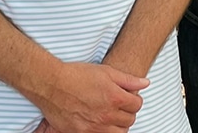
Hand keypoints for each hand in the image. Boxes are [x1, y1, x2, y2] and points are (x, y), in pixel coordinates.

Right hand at [30, 61, 148, 132]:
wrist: (51, 84)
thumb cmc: (77, 75)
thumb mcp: (106, 71)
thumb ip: (128, 79)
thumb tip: (145, 83)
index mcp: (115, 98)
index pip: (137, 105)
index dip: (134, 99)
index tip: (128, 97)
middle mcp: (107, 115)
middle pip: (129, 120)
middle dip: (127, 112)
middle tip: (120, 106)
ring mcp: (94, 127)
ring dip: (118, 125)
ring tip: (111, 116)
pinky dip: (103, 132)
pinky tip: (99, 123)